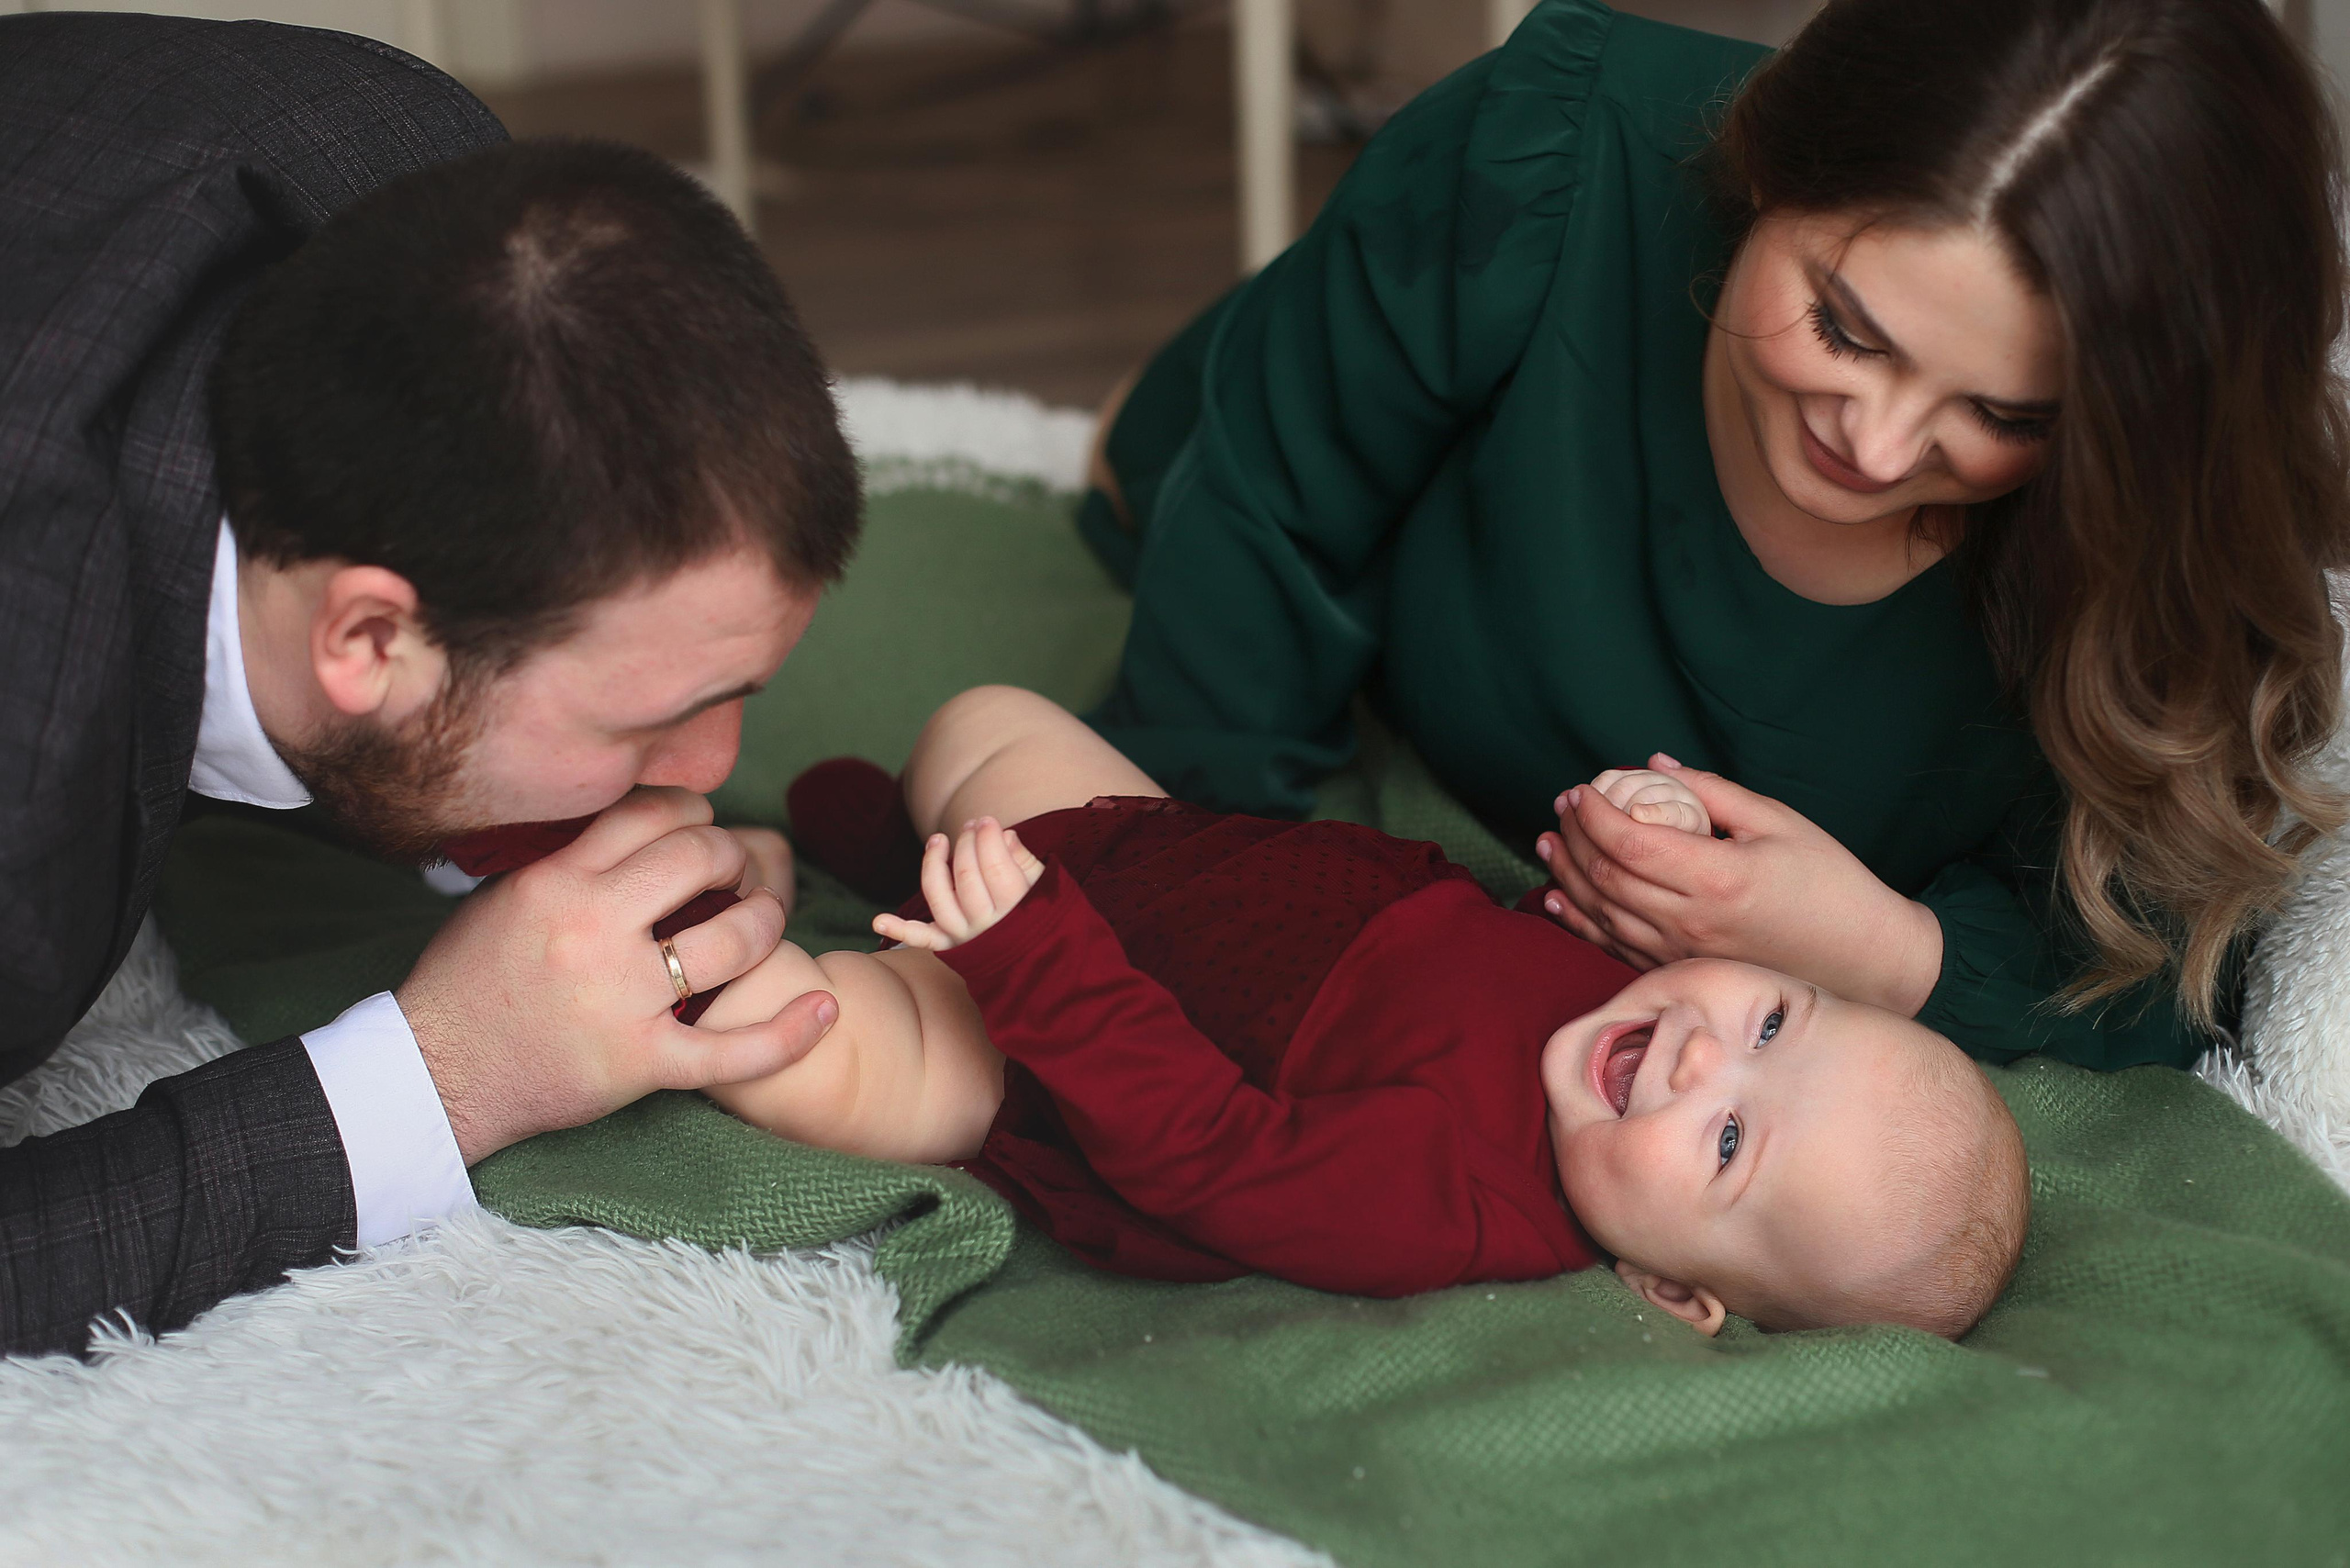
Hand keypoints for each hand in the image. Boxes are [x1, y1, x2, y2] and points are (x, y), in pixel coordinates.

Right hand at [397, 787, 838, 1163]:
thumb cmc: (468, 982)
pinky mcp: (641, 1061)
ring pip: (732, 941)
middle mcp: (594, 930)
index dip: (695, 812)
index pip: (652, 813)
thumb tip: (639, 823)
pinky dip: (789, 1032)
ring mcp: (623, 999)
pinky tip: (827, 1009)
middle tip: (739, 871)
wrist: (433, 1073)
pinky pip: (732, 1050)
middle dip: (734, 856)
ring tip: (768, 918)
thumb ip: (573, 860)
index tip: (702, 829)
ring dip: (767, 920)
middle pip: (701, 859)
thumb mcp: (506, 896)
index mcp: (558, 881)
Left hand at [871, 818, 1043, 950]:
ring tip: (938, 840)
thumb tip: (1005, 836)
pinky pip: (922, 939)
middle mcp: (986, 925)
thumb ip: (1024, 861)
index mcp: (1015, 909)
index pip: (995, 866)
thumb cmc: (1042, 914)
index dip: (988, 838)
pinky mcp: (949, 946)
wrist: (1039, 961)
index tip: (988, 821)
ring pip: (938, 897)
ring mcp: (964, 936)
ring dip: (933, 864)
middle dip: (967, 843)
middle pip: (966, 876)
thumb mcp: (1044, 886)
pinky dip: (899, 931)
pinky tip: (878, 921)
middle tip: (971, 825)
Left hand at [1533, 753, 1942, 1015]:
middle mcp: (1691, 923)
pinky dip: (1580, 922)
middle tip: (1563, 805)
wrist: (1864, 959)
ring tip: (1550, 842)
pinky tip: (1559, 900)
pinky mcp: (1682, 973)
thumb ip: (1710, 792)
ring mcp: (1682, 955)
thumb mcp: (1777, 822)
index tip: (1582, 788)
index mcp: (1717, 878)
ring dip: (1567, 876)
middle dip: (1574, 836)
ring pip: (1602, 914)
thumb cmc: (1828, 883)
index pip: (1629, 843)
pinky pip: (1614, 948)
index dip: (1594, 813)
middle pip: (1605, 877)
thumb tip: (1653, 765)